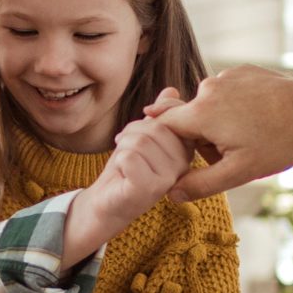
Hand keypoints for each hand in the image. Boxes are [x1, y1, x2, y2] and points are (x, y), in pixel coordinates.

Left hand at [63, 117, 194, 266]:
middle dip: (131, 134)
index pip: (174, 114)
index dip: (150, 115)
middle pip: (154, 126)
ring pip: (140, 140)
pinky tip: (122, 175)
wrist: (106, 202)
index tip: (136, 131)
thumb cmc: (126, 168)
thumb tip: (171, 90)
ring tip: (125, 164)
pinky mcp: (149, 189)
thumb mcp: (142, 135)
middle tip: (127, 151)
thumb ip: (159, 116)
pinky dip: (118, 162)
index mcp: (187, 149)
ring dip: (122, 148)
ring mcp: (168, 179)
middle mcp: (184, 164)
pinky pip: (129, 157)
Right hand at [143, 67, 292, 200]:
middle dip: (204, 137)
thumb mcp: (239, 172)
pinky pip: (227, 91)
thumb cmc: (278, 141)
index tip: (171, 150)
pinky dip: (236, 105)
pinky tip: (258, 116)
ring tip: (252, 133)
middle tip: (235, 151)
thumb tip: (172, 193)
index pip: (164, 124)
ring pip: (210, 105)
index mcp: (202, 112)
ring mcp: (226, 75)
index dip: (164, 140)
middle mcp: (208, 88)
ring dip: (221, 121)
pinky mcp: (242, 70)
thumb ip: (201, 184)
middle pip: (190, 118)